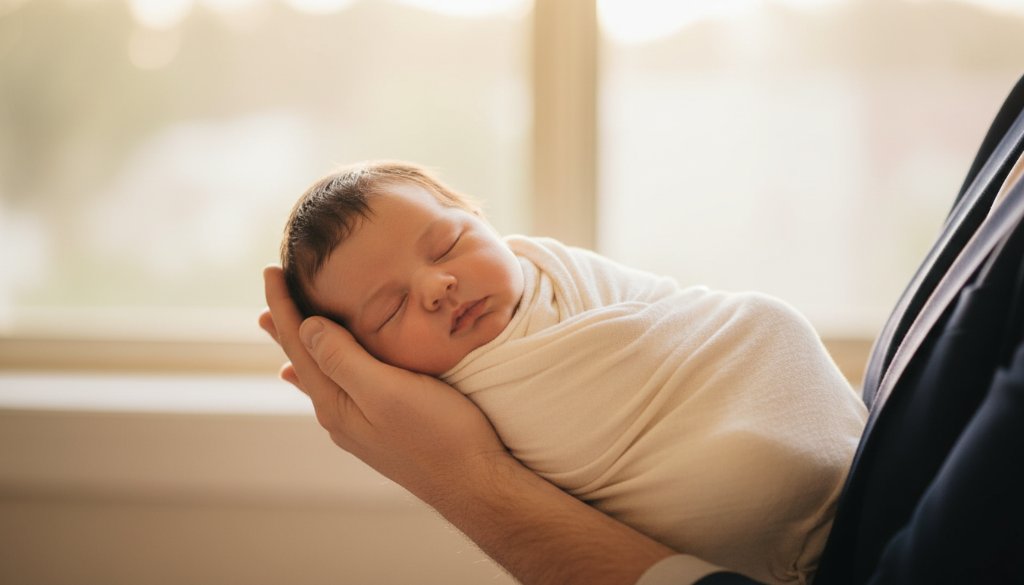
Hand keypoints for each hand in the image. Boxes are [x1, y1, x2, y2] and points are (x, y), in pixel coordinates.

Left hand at [259, 266, 508, 501]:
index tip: (271, 270)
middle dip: (287, 323)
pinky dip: (324, 369)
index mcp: (335, 402)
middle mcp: (340, 414)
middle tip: (271, 291)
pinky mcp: (382, 425)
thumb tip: (305, 328)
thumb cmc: (438, 435)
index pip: (299, 343)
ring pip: (321, 371)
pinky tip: (318, 377)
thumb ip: (343, 360)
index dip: (284, 306)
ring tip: (285, 327)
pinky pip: (340, 386)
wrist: (474, 482)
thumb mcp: (387, 391)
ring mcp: (360, 423)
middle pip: (304, 357)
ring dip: (304, 344)